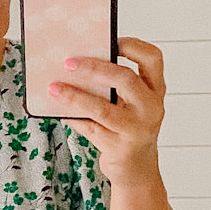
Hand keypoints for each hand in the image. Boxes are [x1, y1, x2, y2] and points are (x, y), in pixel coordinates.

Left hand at [47, 36, 165, 188]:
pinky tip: (58, 110)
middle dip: (94, 68)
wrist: (137, 169)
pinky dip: (72, 118)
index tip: (110, 39)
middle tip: (69, 62)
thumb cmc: (129, 128)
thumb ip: (114, 86)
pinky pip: (90, 128)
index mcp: (155, 90)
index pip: (152, 59)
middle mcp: (151, 108)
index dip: (132, 45)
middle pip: (125, 79)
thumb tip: (77, 64)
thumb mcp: (131, 104)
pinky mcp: (119, 148)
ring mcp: (136, 130)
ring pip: (102, 109)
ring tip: (54, 88)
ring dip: (75, 96)